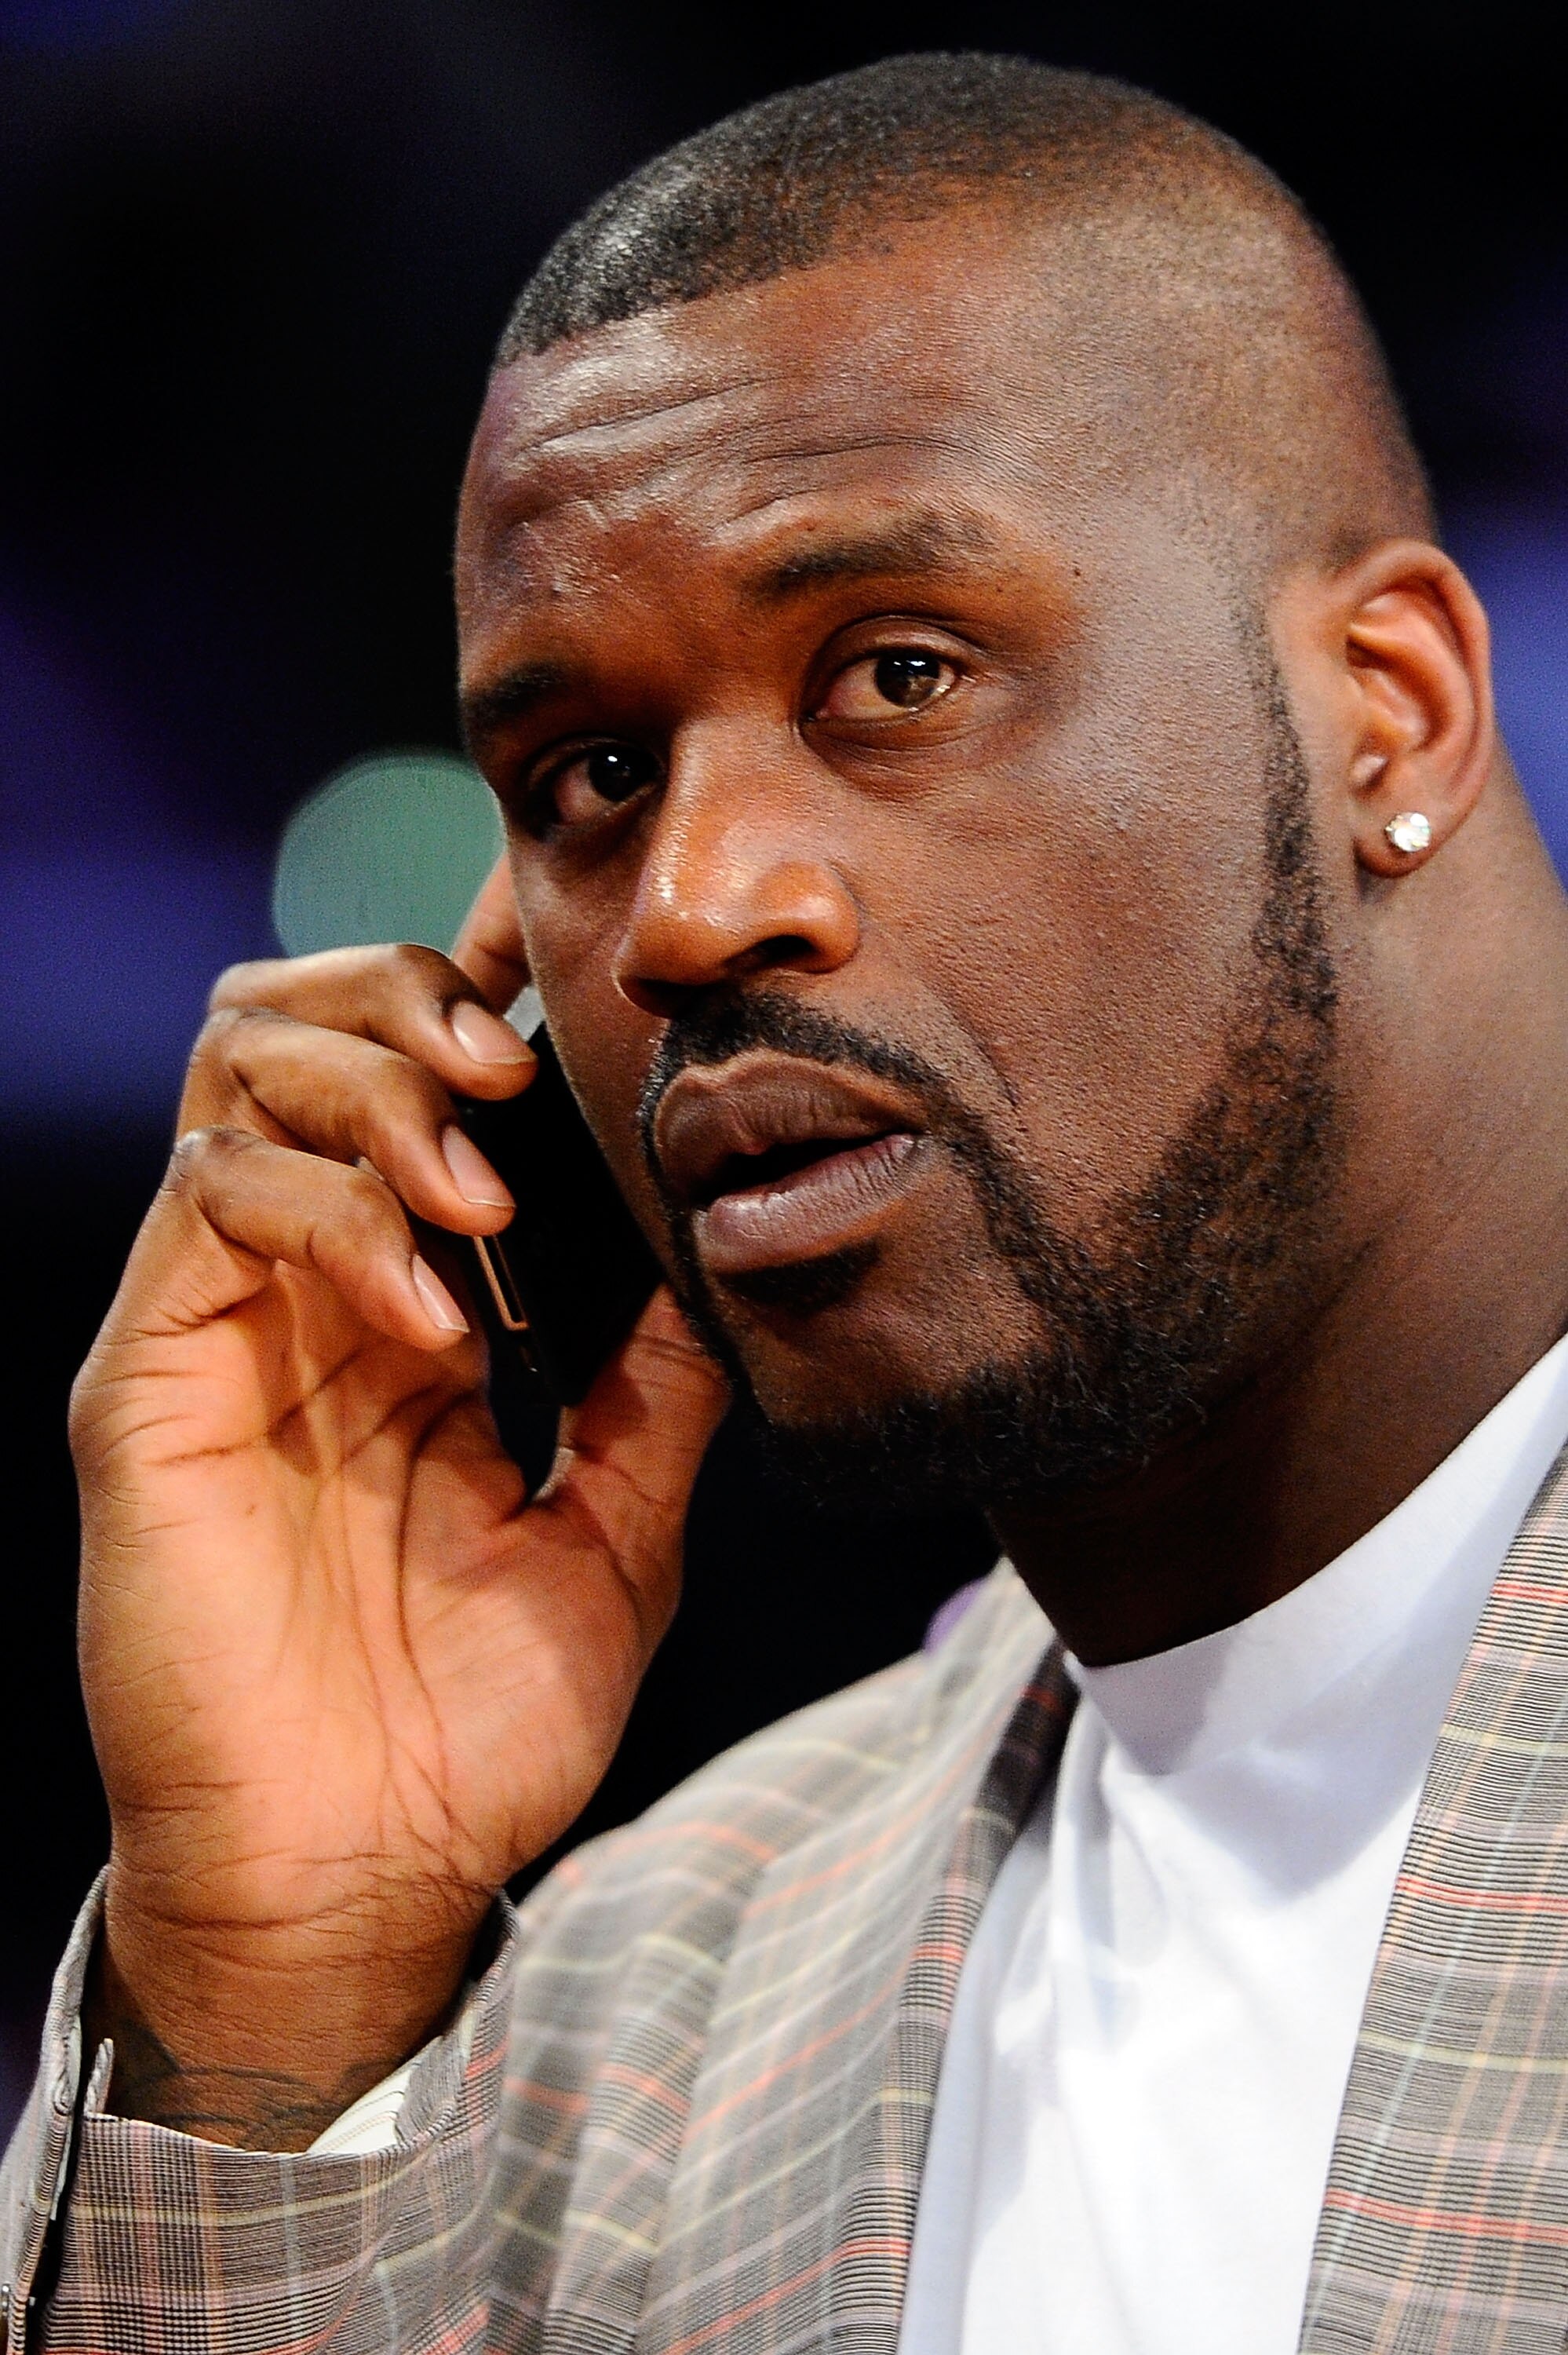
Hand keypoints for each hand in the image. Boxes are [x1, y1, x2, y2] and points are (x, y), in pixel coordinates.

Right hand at [71, 867, 726, 2145]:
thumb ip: (654, 1386)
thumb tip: (719, 1246)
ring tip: (478, 1193)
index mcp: (407, 1312)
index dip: (471, 999)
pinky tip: (429, 1321)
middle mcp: (300, 1290)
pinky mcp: (145, 1377)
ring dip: (376, 1090)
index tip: (568, 985)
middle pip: (298, 1025)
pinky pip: (212, 1206)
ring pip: (237, 1073)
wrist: (362, 1887)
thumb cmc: (477, 1733)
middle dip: (408, 1003)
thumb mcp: (618, 1531)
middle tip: (511, 1072)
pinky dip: (333, 1218)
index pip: (408, 1084)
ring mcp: (215, 1323)